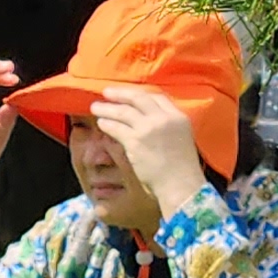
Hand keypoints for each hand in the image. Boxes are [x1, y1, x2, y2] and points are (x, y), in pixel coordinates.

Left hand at [85, 84, 209, 214]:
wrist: (181, 185)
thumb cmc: (182, 170)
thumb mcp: (181, 140)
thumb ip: (167, 129)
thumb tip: (145, 124)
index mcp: (179, 118)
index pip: (158, 97)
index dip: (141, 94)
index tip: (129, 95)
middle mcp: (164, 118)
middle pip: (139, 98)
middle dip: (121, 93)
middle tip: (106, 92)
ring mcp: (149, 128)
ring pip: (124, 111)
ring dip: (107, 108)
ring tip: (95, 107)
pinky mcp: (136, 141)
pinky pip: (117, 127)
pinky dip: (107, 124)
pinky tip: (101, 123)